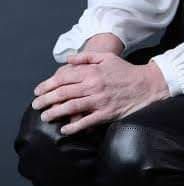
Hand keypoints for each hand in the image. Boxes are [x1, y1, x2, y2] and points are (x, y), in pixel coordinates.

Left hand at [31, 51, 170, 134]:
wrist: (146, 85)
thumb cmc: (125, 71)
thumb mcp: (107, 57)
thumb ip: (86, 56)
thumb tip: (67, 59)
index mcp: (92, 71)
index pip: (64, 78)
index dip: (48, 84)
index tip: (38, 90)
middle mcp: (94, 85)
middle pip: (64, 93)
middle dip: (47, 99)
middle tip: (35, 105)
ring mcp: (100, 100)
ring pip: (72, 107)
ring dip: (56, 112)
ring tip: (45, 117)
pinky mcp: (106, 113)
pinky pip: (87, 121)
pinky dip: (74, 126)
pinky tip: (65, 129)